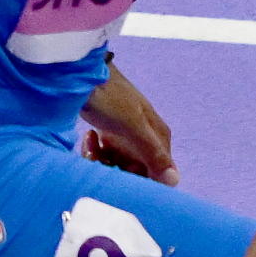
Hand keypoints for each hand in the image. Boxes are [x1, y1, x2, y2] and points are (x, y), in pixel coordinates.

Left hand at [80, 68, 178, 184]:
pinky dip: (94, 150)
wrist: (81, 74)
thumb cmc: (110, 97)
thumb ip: (153, 154)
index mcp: (159, 137)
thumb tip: (174, 181)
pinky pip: (105, 154)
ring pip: (118, 164)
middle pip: (136, 172)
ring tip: (90, 144)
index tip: (120, 176)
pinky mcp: (110, 134)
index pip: (160, 175)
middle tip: (100, 159)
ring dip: (101, 160)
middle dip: (116, 171)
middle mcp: (146, 139)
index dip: (140, 181)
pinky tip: (89, 136)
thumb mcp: (133, 127)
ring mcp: (127, 136)